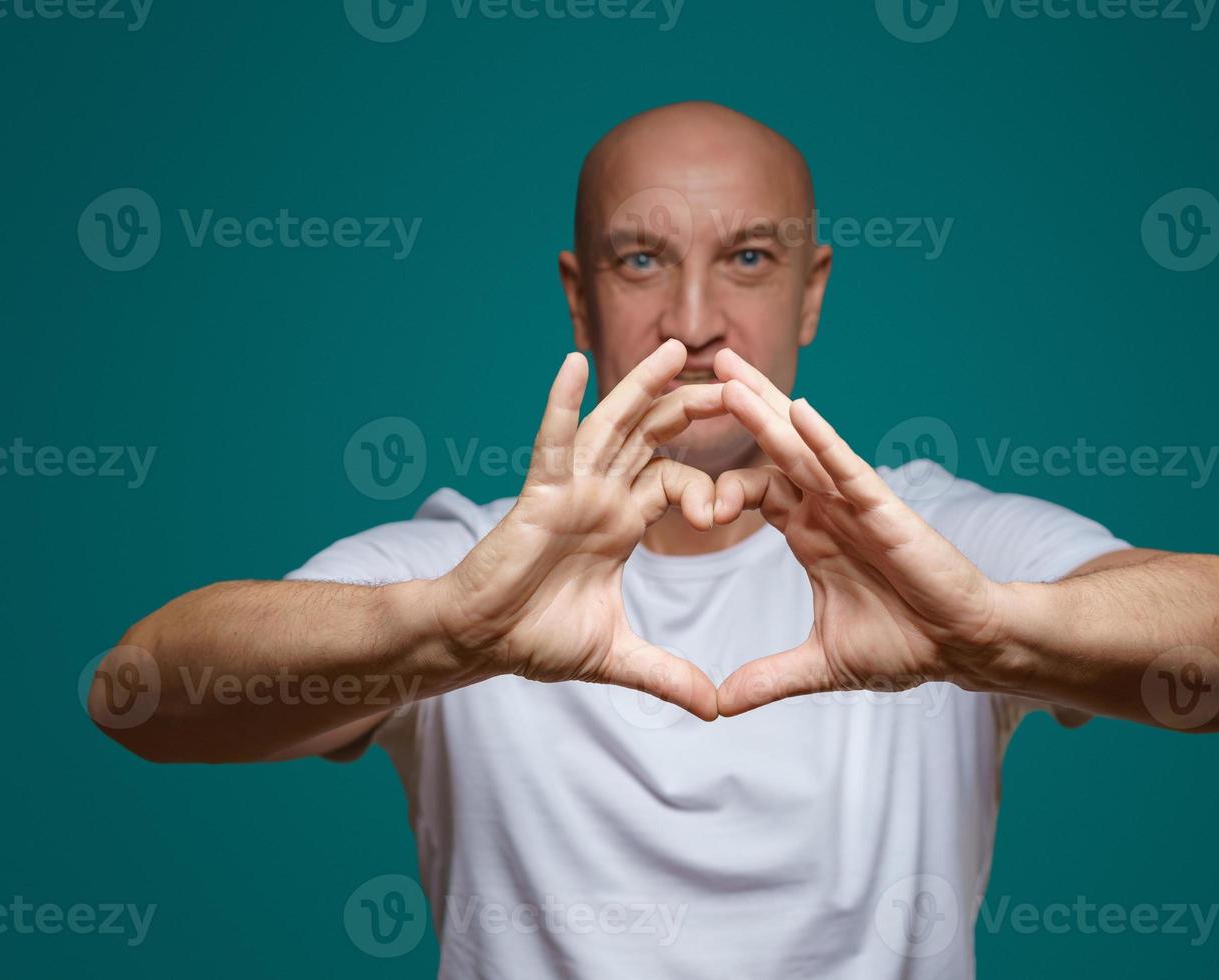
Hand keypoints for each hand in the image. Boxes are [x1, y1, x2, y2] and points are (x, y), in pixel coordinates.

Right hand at [435, 339, 725, 719]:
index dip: (709, 487)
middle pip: (655, 436)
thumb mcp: (617, 657)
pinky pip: (552, 442)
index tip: (731, 512)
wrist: (481, 643)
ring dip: (641, 386)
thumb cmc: (537, 638)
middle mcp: (601, 494)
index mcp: (623, 521)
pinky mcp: (538, 495)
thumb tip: (715, 710)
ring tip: (675, 349)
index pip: (679, 481)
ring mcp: (570, 489)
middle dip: (693, 407)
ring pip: (613, 426)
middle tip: (737, 379)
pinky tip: (573, 364)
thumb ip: (667, 675)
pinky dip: (561, 404)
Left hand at [710, 349, 1009, 715]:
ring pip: (803, 449)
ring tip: (732, 375)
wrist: (960, 648)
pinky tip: (799, 413)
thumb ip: (768, 677)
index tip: (691, 506)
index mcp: (810, 533)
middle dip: (743, 409)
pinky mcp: (885, 510)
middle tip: (704, 367)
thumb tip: (718, 706)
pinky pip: (848, 469)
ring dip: (768, 411)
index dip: (721, 490)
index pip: (755, 491)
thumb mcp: (821, 664)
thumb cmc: (903, 644)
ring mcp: (855, 505)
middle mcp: (829, 508)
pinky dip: (823, 441)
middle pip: (775, 449)